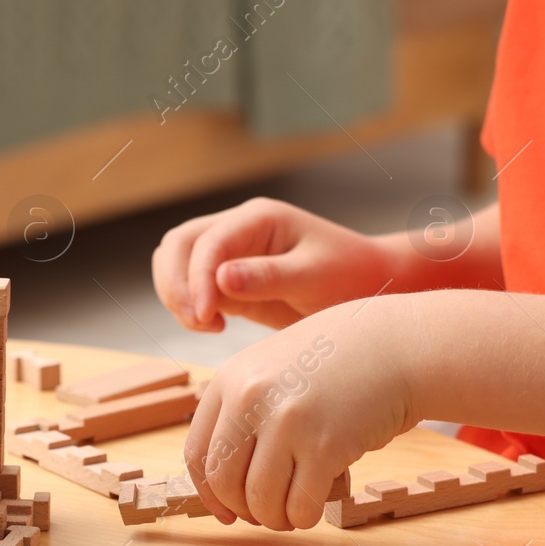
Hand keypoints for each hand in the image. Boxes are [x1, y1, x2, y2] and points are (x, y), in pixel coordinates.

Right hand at [152, 197, 397, 332]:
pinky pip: (193, 287)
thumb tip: (221, 278)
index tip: (206, 317)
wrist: (368, 286)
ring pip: (177, 263)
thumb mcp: (315, 278)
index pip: (208, 242)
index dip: (197, 279)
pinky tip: (215, 327)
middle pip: (179, 245)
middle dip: (176, 284)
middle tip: (197, 322)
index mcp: (259, 218)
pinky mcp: (231, 281)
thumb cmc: (349, 276)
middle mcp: (239, 228)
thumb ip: (269, 277)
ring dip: (177, 295)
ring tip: (206, 326)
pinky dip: (191, 307)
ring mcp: (232, 253)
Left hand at [183, 299, 417, 529]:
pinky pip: (301, 507)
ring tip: (293, 510)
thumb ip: (243, 412)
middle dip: (244, 510)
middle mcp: (251, 398)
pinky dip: (304, 518)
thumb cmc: (338, 362)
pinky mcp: (326, 445)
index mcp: (230, 379)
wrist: (397, 346)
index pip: (198, 454)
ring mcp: (287, 422)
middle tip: (266, 513)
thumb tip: (222, 482)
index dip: (209, 493)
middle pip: (224, 482)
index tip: (227, 510)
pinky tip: (317, 505)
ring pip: (261, 501)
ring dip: (276, 519)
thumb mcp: (272, 369)